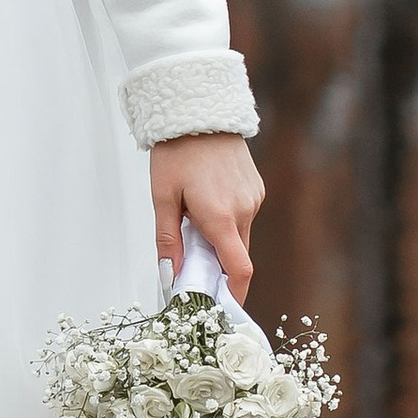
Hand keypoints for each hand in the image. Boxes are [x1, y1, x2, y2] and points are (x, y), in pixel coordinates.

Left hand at [151, 132, 261, 294]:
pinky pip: (243, 216)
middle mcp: (244, 210)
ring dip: (220, 241)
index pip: (238, 270)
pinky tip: (205, 202)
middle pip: (236, 255)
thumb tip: (170, 276)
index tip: (220, 308)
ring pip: (239, 236)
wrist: (199, 109)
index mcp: (220, 216)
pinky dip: (227, 222)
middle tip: (191, 265)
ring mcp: (254, 198)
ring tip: (192, 220)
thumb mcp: (162, 197)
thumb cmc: (176, 151)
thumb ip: (168, 240)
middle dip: (217, 267)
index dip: (232, 294)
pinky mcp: (256, 189)